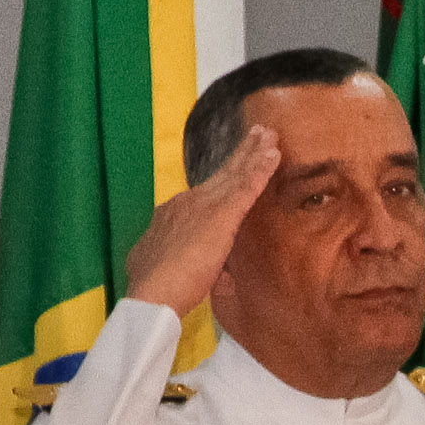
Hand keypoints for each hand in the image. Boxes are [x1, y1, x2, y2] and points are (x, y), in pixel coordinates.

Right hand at [123, 126, 281, 315]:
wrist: (151, 292)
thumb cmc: (159, 288)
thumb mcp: (173, 269)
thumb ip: (194, 266)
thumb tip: (213, 276)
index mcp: (175, 214)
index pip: (206, 192)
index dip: (224, 176)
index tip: (236, 164)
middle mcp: (187, 202)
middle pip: (221, 174)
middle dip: (242, 153)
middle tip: (259, 133)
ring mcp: (202, 206)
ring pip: (234, 175)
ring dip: (254, 154)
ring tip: (271, 136)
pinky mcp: (218, 216)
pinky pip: (244, 187)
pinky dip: (260, 170)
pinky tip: (273, 155)